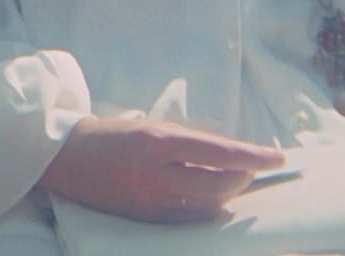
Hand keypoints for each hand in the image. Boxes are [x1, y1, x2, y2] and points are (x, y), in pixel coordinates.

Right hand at [37, 116, 288, 222]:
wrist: (67, 157)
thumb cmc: (115, 134)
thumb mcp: (154, 125)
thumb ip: (193, 139)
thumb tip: (234, 152)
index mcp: (158, 140)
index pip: (219, 152)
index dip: (253, 156)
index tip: (277, 158)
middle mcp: (154, 172)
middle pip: (219, 185)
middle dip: (242, 179)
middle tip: (249, 170)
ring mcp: (148, 199)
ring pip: (206, 206)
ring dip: (227, 196)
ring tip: (232, 183)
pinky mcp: (143, 218)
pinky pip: (187, 219)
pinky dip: (206, 210)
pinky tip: (213, 202)